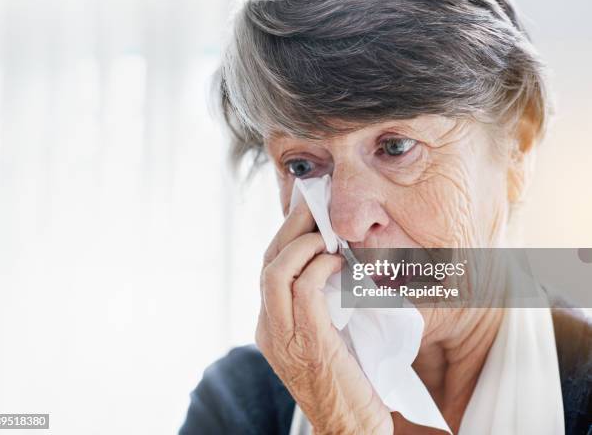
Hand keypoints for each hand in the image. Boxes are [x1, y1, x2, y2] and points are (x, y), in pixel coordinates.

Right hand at [255, 201, 392, 433]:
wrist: (349, 428)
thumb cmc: (345, 381)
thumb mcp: (323, 336)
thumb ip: (318, 304)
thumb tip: (334, 260)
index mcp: (270, 324)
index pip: (269, 266)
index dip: (286, 234)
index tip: (306, 209)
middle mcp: (268, 327)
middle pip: (267, 261)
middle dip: (290, 226)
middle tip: (314, 204)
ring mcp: (284, 336)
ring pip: (275, 270)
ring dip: (303, 243)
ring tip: (327, 234)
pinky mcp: (308, 342)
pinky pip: (304, 289)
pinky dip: (320, 266)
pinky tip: (339, 262)